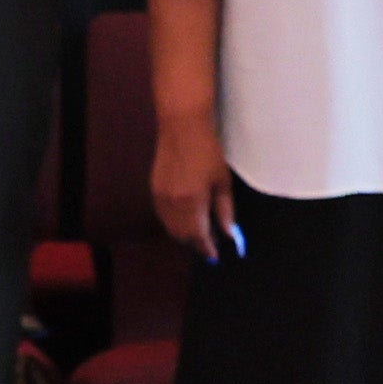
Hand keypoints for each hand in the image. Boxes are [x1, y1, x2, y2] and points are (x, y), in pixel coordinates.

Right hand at [151, 110, 231, 257]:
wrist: (182, 127)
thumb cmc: (207, 150)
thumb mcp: (222, 181)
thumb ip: (225, 211)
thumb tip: (228, 234)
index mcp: (192, 203)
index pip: (199, 237)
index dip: (207, 249)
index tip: (215, 256)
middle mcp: (172, 204)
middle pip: (182, 236)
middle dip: (195, 243)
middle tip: (210, 244)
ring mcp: (160, 198)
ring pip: (171, 228)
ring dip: (184, 234)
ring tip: (199, 231)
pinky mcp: (154, 190)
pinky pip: (163, 216)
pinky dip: (174, 222)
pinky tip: (186, 217)